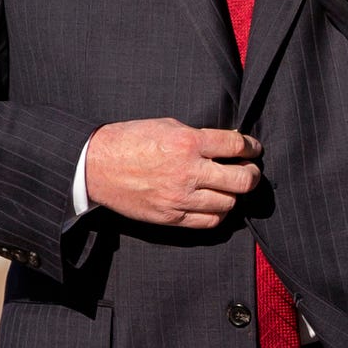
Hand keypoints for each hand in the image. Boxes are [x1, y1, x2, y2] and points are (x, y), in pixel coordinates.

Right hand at [84, 120, 262, 228]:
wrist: (94, 165)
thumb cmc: (131, 140)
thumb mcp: (168, 126)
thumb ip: (201, 136)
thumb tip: (232, 143)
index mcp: (188, 143)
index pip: (237, 146)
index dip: (252, 147)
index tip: (253, 149)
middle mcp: (188, 171)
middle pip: (243, 180)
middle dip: (252, 174)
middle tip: (249, 170)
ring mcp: (179, 197)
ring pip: (230, 203)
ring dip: (234, 194)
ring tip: (228, 187)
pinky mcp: (170, 217)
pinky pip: (210, 221)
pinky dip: (218, 212)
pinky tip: (214, 202)